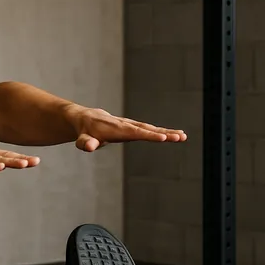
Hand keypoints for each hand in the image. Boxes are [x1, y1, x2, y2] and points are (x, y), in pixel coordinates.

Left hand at [68, 107, 186, 151]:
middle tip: (180, 137)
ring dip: (167, 132)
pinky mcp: (132, 127)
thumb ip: (85, 143)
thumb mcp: (82, 139)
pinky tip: (173, 135)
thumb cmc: (84, 131)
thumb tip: (88, 146)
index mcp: (116, 129)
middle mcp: (125, 125)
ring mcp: (130, 125)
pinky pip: (148, 129)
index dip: (149, 135)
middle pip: (147, 129)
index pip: (135, 133)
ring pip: (150, 128)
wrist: (85, 119)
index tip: (164, 138)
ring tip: (183, 137)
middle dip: (164, 133)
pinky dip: (161, 132)